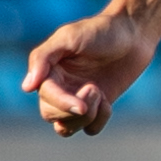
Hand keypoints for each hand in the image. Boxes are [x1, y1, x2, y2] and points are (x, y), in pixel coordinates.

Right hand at [24, 9, 157, 134]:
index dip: (62, 104)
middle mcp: (59, 87)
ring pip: (66, 128)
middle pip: (50, 115)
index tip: (82, 105)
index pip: (46, 97)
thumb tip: (27, 87)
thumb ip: (43, 57)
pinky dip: (99, 120)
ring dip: (85, 118)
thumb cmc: (100, 31)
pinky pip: (90, 129)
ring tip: (100, 94)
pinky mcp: (96, 107)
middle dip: (73, 111)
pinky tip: (108, 102)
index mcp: (48, 71)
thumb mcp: (69, 37)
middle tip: (95, 89)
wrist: (133, 34)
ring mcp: (77, 99)